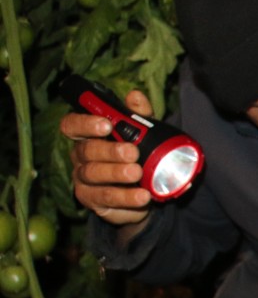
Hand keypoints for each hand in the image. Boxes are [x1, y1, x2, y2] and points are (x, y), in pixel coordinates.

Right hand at [62, 89, 154, 227]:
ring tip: (137, 173)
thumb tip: (135, 95)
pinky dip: (126, 197)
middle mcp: (81, 158)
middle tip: (132, 152)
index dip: (85, 123)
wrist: (144, 193)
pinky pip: (107, 198)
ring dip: (116, 173)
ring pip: (94, 175)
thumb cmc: (137, 157)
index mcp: (87, 137)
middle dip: (109, 150)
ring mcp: (85, 181)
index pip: (72, 125)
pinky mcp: (94, 201)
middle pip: (86, 151)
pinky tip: (142, 195)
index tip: (106, 124)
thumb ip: (139, 116)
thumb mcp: (142, 135)